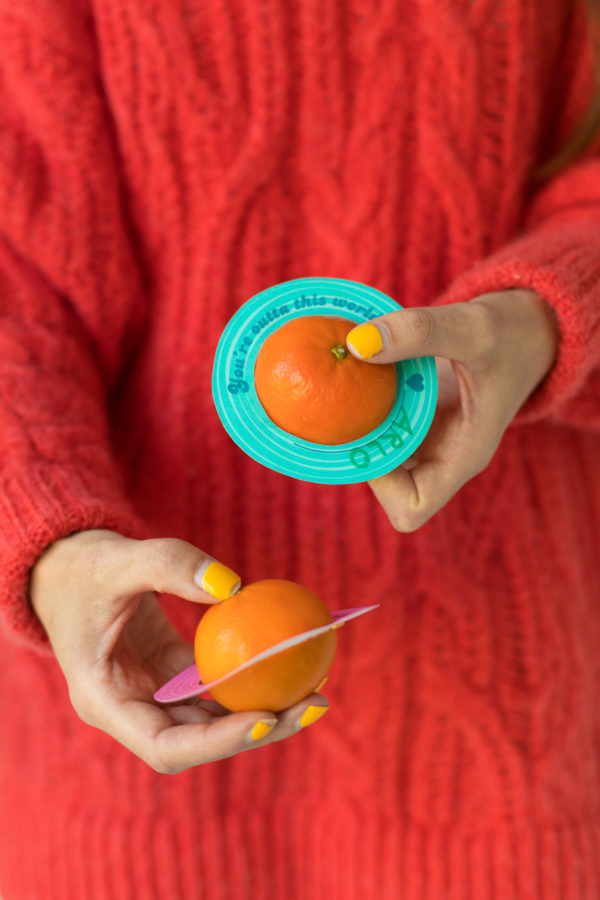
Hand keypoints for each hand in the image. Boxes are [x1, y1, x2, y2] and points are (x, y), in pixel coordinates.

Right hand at [29, 530, 327, 771]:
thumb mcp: (117, 560)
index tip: (267, 717)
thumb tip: (234, 585)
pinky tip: (288, 661)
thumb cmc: (82, 568)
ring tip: (315, 686)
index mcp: (105, 702)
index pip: (166, 745)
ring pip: (214, 718)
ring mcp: (153, 695)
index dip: (219, 742)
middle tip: (314, 702)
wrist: (64, 569)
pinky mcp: (170, 676)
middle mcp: (132, 710)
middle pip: (201, 740)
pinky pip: (216, 685)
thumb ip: (170, 565)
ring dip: (264, 707)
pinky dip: (250, 677)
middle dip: (259, 729)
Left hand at [346, 289, 558, 530]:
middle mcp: (443, 457)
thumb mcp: (473, 327)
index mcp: (463, 457)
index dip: (380, 482)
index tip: (368, 430)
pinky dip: (364, 406)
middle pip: (386, 487)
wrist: (530, 326)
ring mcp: (429, 440)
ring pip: (377, 455)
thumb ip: (420, 332)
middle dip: (359, 450)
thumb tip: (358, 345)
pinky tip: (358, 369)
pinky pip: (380, 427)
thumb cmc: (513, 333)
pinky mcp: (418, 420)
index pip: (411, 507)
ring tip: (347, 384)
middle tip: (343, 402)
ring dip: (357, 427)